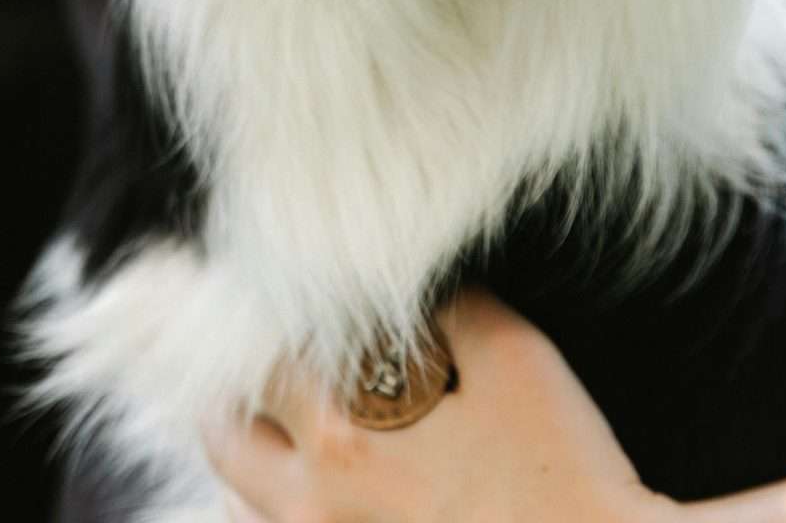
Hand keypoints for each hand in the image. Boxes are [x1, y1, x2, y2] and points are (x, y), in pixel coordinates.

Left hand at [204, 292, 675, 522]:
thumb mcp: (514, 356)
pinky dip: (271, 509)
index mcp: (343, 434)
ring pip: (240, 499)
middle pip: (225, 435)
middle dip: (235, 390)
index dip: (269, 319)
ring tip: (278, 421)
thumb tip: (409, 285)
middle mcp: (313, 501)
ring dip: (251, 454)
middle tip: (262, 362)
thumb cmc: (560, 468)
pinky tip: (306, 484)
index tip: (279, 301)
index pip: (265, 356)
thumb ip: (446, 307)